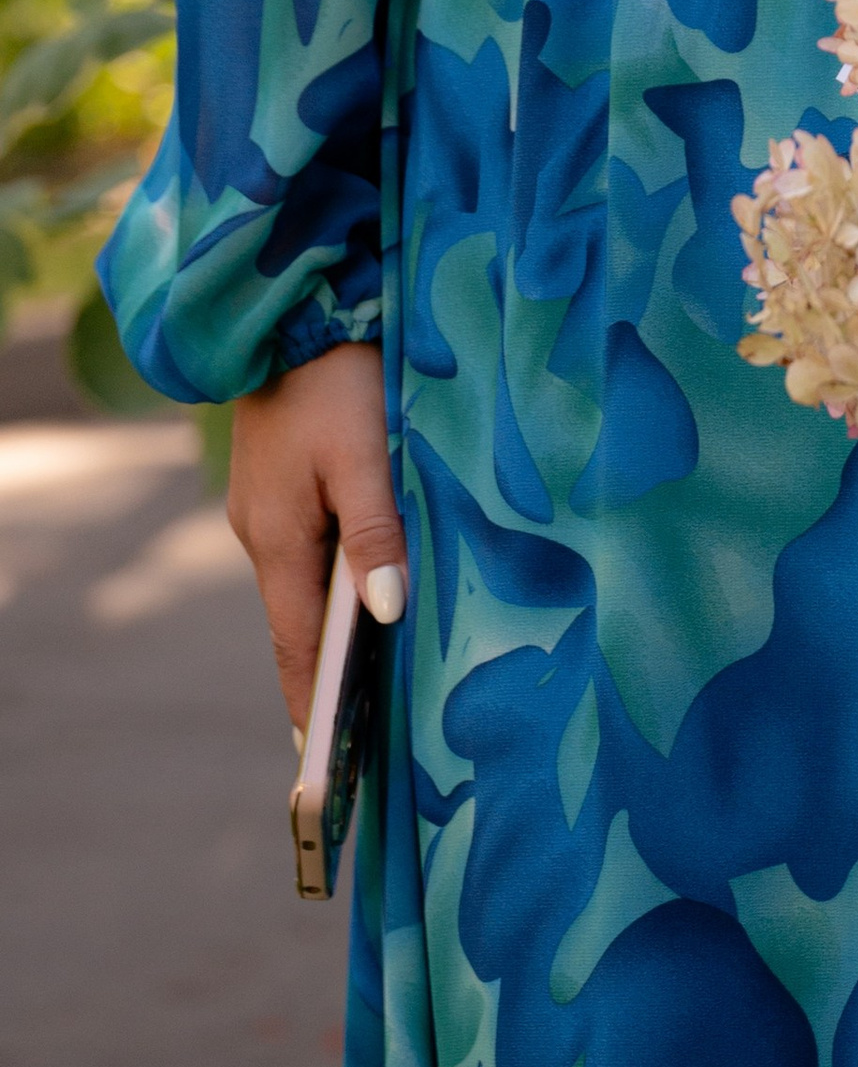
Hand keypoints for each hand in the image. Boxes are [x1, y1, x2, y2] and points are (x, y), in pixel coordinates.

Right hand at [227, 339, 408, 736]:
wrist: (294, 307)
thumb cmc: (337, 380)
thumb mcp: (363, 457)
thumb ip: (376, 534)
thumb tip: (385, 614)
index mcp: (276, 540)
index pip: (296, 646)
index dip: (314, 700)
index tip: (329, 759)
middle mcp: (264, 532)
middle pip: (298, 621)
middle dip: (330, 673)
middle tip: (365, 730)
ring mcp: (270, 506)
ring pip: (308, 581)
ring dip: (339, 622)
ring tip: (380, 671)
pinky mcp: (285, 480)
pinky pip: (313, 545)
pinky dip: (340, 576)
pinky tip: (374, 585)